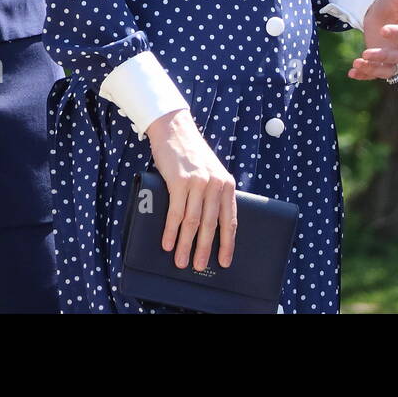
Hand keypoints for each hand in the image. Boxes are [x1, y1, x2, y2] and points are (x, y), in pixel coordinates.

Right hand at [145, 109, 236, 269]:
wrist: (175, 129)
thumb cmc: (192, 154)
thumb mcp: (211, 172)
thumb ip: (213, 194)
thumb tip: (208, 226)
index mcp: (227, 184)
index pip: (230, 220)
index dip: (227, 243)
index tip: (225, 261)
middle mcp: (216, 184)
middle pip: (211, 225)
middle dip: (205, 249)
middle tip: (199, 266)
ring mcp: (198, 183)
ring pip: (193, 222)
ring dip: (185, 244)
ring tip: (180, 260)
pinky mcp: (179, 181)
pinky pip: (176, 212)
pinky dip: (171, 230)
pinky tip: (167, 243)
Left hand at [349, 0, 397, 79]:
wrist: (380, 12)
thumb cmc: (392, 3)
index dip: (397, 33)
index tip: (383, 30)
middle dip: (383, 56)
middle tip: (365, 53)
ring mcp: (397, 58)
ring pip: (389, 70)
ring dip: (373, 69)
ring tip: (356, 63)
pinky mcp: (384, 63)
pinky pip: (376, 74)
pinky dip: (364, 75)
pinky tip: (352, 72)